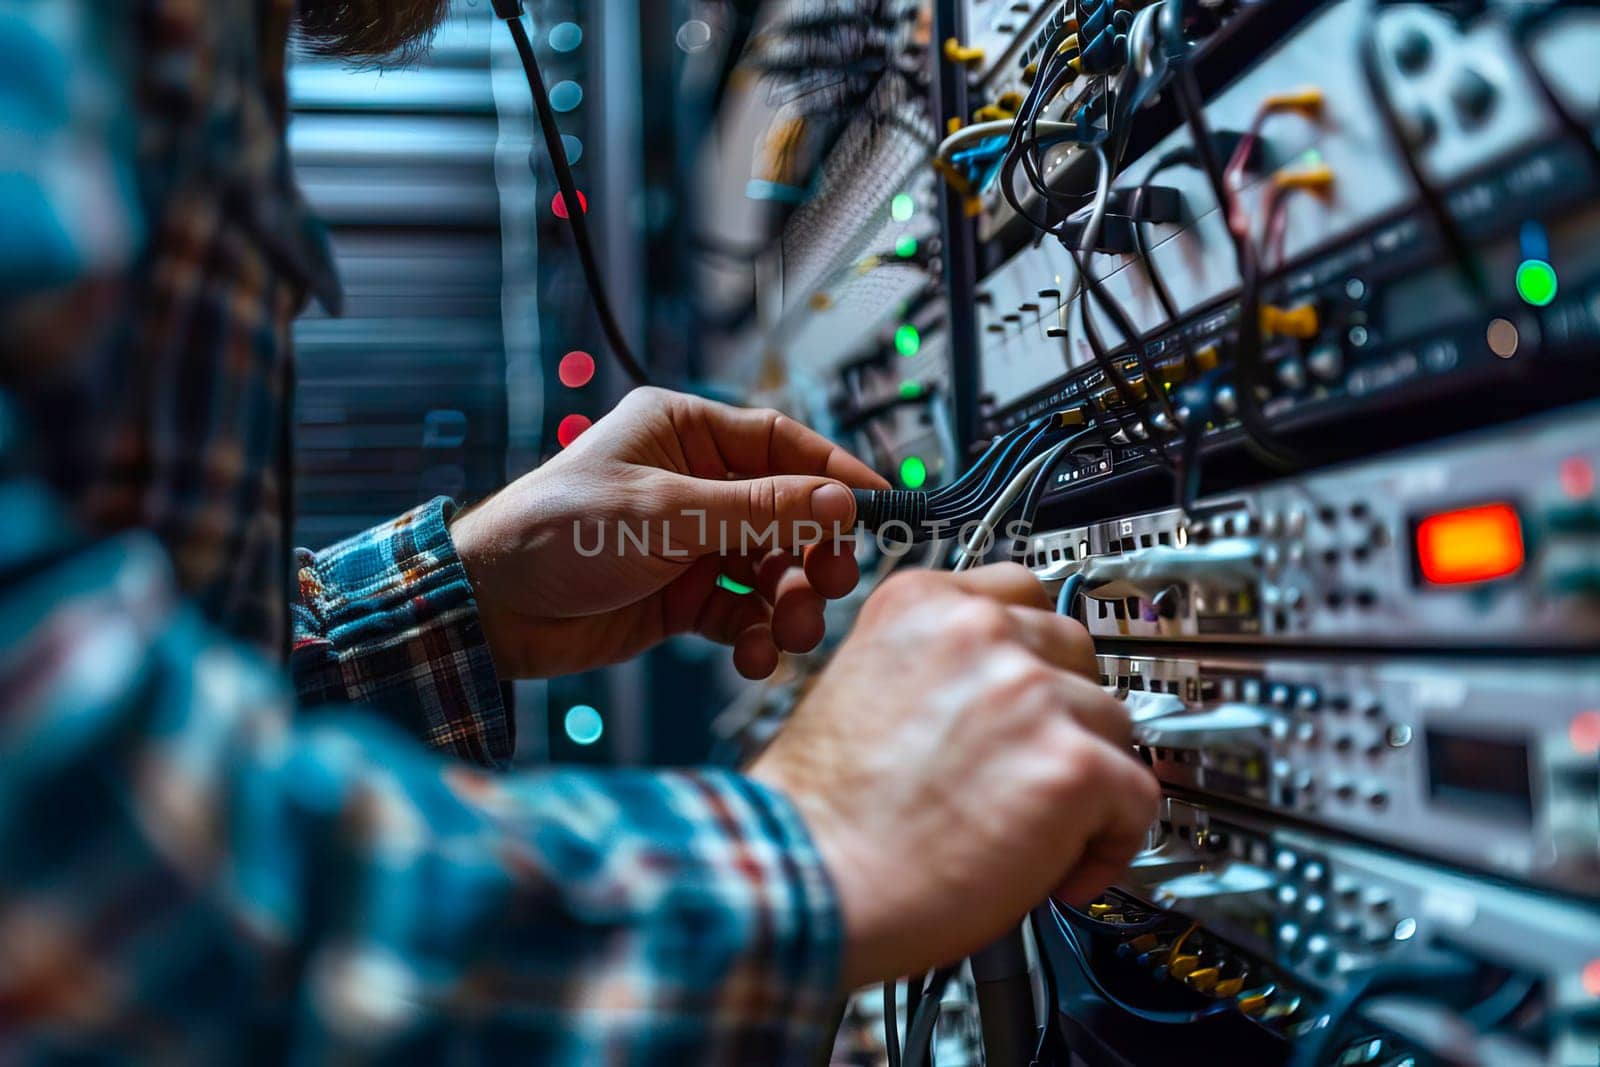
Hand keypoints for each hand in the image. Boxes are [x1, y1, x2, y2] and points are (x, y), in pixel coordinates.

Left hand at [449, 387, 888, 678]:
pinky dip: (755, 635)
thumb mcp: (665, 513)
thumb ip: (758, 510)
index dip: (834, 475)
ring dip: (790, 602)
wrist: (489, 611)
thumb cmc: (554, 533)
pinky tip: (753, 654)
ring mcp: (691, 543)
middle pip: (788, 514)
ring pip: (771, 569)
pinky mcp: (683, 598)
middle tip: (831, 584)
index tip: (880, 508)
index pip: (783, 444)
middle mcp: (695, 485)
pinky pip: (742, 613)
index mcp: (685, 434)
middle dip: (815, 554)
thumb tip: (839, 500)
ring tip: (790, 632)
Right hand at [747, 563, 1159, 988]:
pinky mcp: (1069, 765)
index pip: (1020, 592)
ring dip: (1087, 777)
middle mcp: (979, 632)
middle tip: (1033, 768)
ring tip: (1036, 829)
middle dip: (1065, 711)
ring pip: (1113, 723)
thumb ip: (934, 667)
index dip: (1032, 656)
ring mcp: (1029, 693)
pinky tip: (1060, 870)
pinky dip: (1112, 841)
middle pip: (1076, 651)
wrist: (802, 878)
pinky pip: (1139, 797)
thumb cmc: (818, 811)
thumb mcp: (859, 686)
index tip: (1035, 690)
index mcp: (920, 604)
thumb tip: (998, 693)